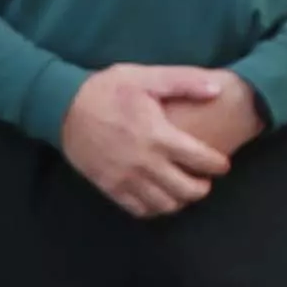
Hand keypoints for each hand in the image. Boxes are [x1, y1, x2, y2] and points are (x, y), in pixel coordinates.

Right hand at [53, 68, 243, 219]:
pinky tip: (159, 197)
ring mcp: (127, 179)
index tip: (222, 164)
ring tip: (183, 188)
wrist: (64, 107)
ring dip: (180, 200)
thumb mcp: (146, 77)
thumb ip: (184, 82)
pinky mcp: (110, 187)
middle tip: (205, 178)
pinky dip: (155, 208)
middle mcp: (145, 163)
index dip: (218, 164)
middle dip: (203, 187)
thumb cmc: (107, 90)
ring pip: (165, 205)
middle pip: (187, 190)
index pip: (200, 159)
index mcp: (158, 136)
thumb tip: (217, 90)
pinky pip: (140, 209)